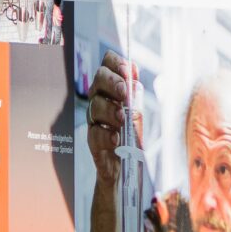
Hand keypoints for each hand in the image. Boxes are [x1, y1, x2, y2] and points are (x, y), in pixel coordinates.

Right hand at [83, 48, 138, 189]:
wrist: (125, 167)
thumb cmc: (131, 136)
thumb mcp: (137, 113)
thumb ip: (135, 94)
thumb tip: (134, 73)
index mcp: (111, 90)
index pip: (107, 66)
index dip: (115, 63)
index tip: (127, 70)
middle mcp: (100, 100)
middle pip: (97, 81)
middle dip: (112, 83)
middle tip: (125, 93)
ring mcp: (95, 120)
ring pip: (94, 106)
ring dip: (110, 110)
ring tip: (122, 119)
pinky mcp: (93, 141)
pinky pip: (94, 134)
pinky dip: (105, 135)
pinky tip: (116, 138)